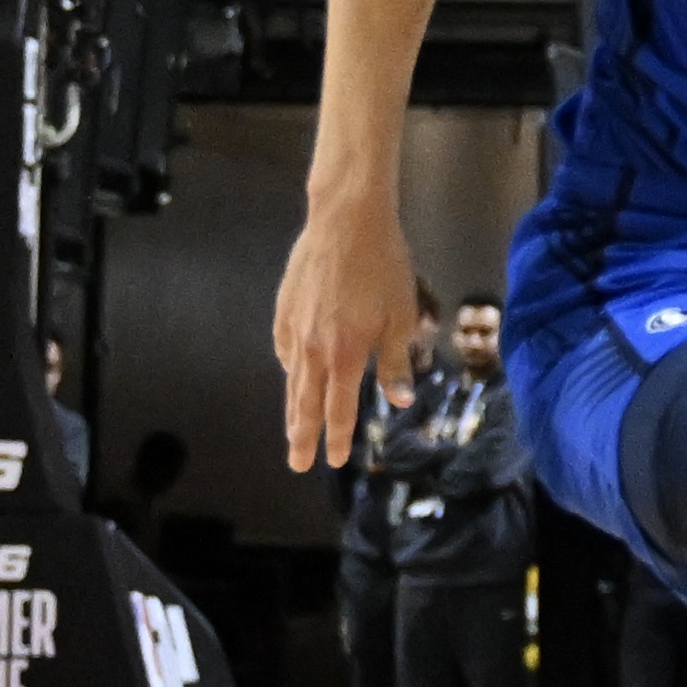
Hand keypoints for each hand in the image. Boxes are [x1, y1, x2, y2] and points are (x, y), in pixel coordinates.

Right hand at [273, 195, 421, 471]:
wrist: (347, 223)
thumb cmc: (385, 268)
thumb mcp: (403, 318)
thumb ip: (396, 362)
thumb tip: (398, 401)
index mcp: (345, 353)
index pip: (339, 408)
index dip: (337, 437)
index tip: (333, 461)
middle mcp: (314, 346)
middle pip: (305, 401)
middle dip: (302, 435)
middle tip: (297, 463)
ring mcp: (294, 326)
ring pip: (292, 377)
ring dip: (292, 406)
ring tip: (292, 429)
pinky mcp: (284, 306)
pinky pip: (283, 346)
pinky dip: (288, 366)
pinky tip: (291, 372)